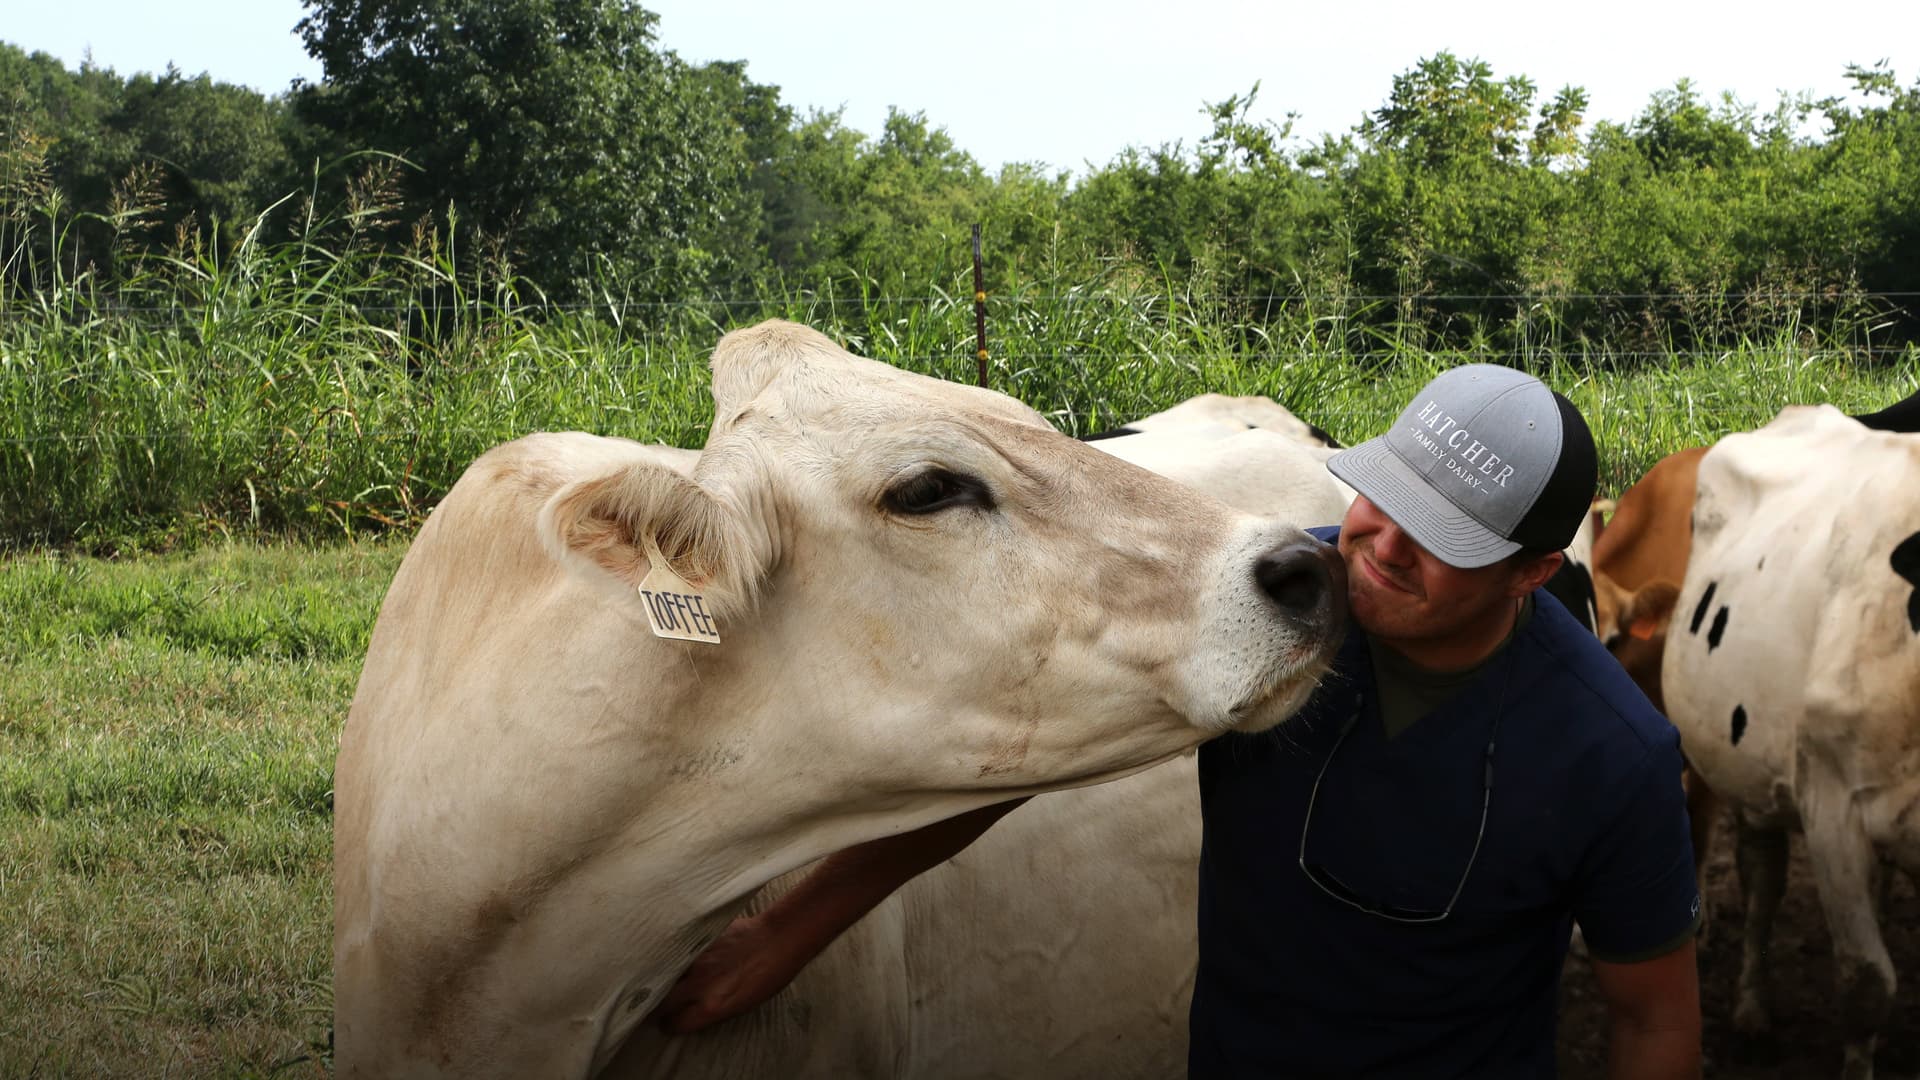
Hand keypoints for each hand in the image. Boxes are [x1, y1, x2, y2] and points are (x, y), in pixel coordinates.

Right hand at [656, 913, 804, 1034]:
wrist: (777, 940)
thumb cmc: (769, 977)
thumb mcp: (742, 1005)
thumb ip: (713, 1009)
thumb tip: (694, 1012)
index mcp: (711, 1007)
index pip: (676, 1024)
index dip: (669, 1025)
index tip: (668, 1023)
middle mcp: (699, 985)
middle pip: (662, 1001)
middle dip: (658, 1005)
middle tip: (659, 1004)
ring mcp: (696, 961)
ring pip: (665, 973)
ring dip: (663, 980)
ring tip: (661, 980)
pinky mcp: (698, 941)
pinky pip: (677, 951)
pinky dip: (674, 958)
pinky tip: (674, 957)